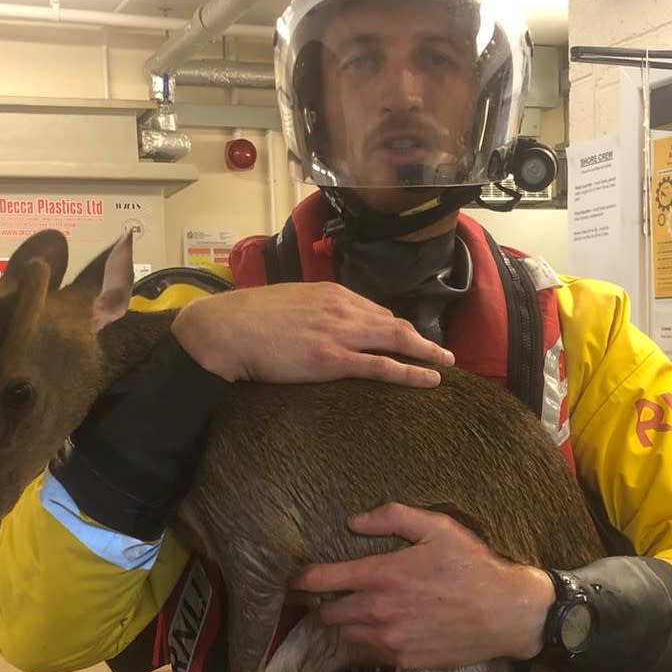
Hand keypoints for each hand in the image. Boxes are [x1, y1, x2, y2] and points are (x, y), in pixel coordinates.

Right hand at [171, 282, 453, 385]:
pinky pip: (383, 365)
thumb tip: (316, 327)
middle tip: (442, 352)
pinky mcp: (333, 359)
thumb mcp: (285, 304)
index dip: (393, 325)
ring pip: (396, 339)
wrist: (225, 330)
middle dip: (420, 337)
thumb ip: (309, 311)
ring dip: (426, 352)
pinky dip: (411, 371)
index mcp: (330, 292)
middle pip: (393, 322)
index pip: (373, 308)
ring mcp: (340, 333)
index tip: (406, 337)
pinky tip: (431, 379)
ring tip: (446, 364)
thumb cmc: (245, 320)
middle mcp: (342, 308)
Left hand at [293, 503, 554, 669]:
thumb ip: (392, 517)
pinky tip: (380, 629)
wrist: (507, 613)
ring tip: (353, 612)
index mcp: (382, 576)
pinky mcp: (404, 661)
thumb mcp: (438, 527)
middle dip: (323, 603)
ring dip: (344, 625)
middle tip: (328, 594)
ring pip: (345, 637)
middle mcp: (378, 612)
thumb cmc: (473, 566)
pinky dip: (366, 643)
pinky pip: (369, 654)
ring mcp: (390, 641)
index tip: (291, 579)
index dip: (299, 580)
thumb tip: (354, 521)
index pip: (321, 581)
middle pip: (327, 614)